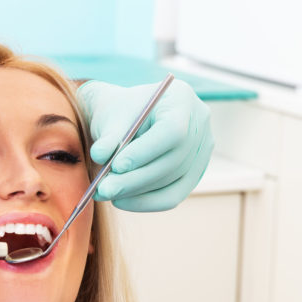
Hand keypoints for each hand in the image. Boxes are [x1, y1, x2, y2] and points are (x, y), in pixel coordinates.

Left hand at [77, 79, 213, 211]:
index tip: (116, 166)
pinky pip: (174, 195)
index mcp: (181, 99)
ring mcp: (201, 150)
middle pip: (173, 160)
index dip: (145, 152)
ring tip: (106, 192)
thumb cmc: (120, 112)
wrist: (128, 116)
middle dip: (135, 179)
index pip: (173, 131)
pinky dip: (146, 202)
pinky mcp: (195, 173)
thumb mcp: (110, 117)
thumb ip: (107, 136)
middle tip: (104, 189)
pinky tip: (122, 200)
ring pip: (172, 181)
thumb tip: (100, 155)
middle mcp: (199, 123)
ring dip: (137, 192)